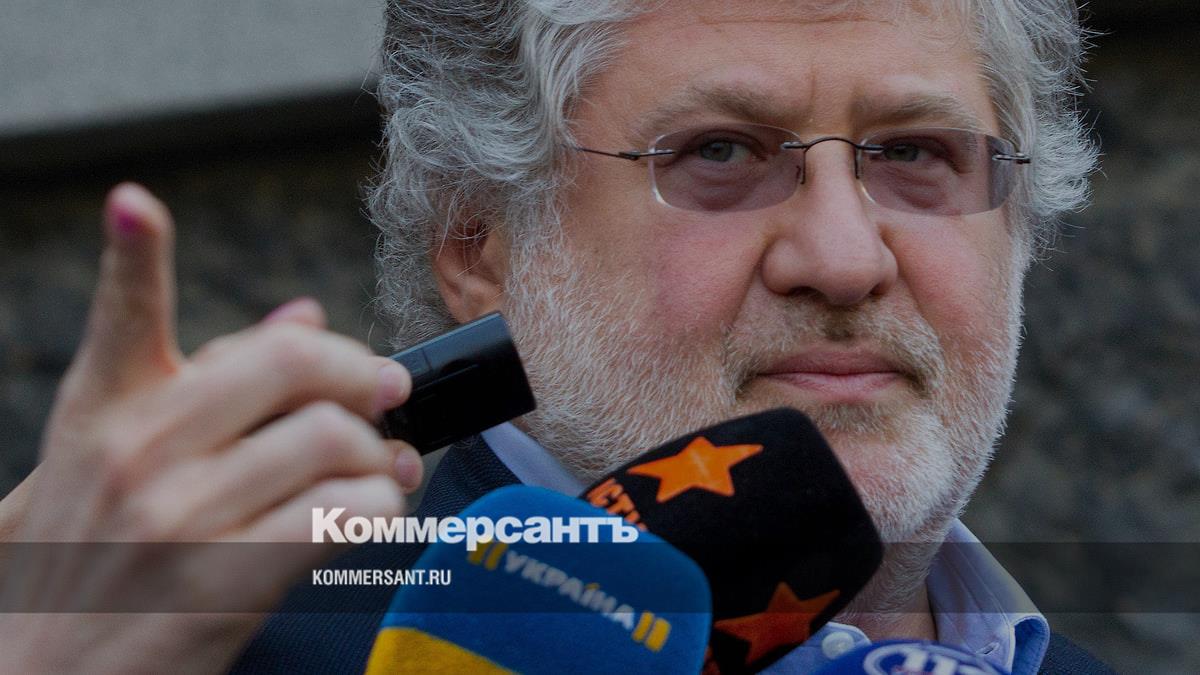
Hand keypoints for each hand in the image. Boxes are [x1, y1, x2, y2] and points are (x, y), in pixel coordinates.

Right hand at [0, 183, 423, 673]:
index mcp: (107, 409)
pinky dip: (380, 507)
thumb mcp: (115, 464)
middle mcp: (139, 451)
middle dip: (363, 372)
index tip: (135, 207)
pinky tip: (374, 513)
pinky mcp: (225, 580)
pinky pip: (341, 514)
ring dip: (383, 452)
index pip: (121, 314)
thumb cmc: (88, 559)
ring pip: (332, 438)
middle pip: (291, 362)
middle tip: (387, 392)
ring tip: (387, 467)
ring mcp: (180, 515)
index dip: (129, 252)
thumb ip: (204, 383)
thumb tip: (301, 312)